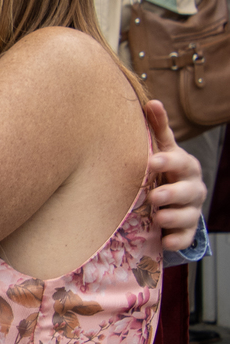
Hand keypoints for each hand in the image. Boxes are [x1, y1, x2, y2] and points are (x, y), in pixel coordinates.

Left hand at [145, 100, 205, 251]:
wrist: (175, 196)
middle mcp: (192, 188)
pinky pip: (186, 238)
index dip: (168, 162)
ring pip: (187, 216)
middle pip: (187, 191)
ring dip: (173, 217)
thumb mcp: (162, 147)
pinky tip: (165, 242)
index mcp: (185, 166)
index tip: (152, 162)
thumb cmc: (164, 167)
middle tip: (154, 196)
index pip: (180, 162)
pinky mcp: (187, 230)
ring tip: (158, 218)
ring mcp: (191, 210)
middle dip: (172, 194)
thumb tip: (151, 101)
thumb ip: (158, 127)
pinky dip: (177, 240)